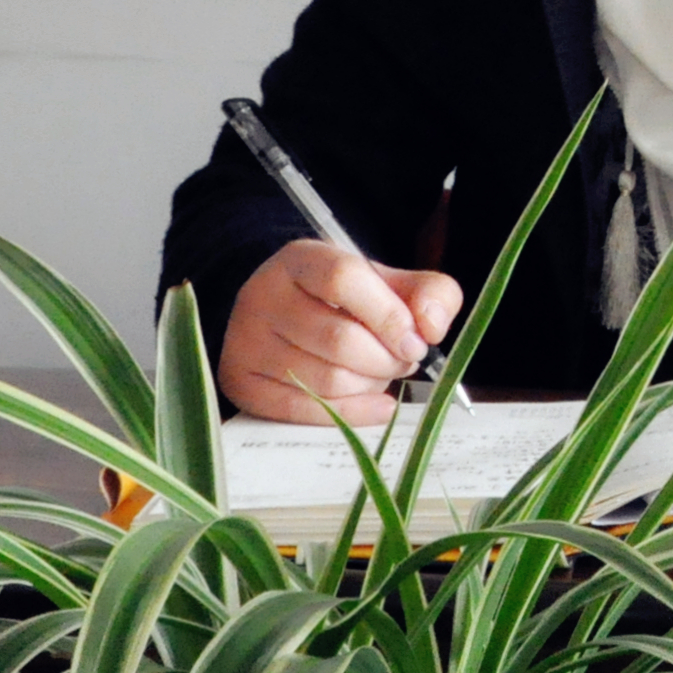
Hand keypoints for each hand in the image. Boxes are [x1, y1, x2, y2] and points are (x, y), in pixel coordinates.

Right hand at [220, 239, 465, 425]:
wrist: (286, 315)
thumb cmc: (347, 300)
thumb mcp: (390, 283)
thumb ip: (429, 294)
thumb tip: (432, 327)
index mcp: (301, 259)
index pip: (344, 280)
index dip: (389, 316)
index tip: (417, 342)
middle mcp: (262, 295)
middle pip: (338, 339)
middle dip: (386, 360)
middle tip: (405, 362)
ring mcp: (245, 341)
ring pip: (325, 379)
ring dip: (370, 385)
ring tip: (381, 374)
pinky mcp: (240, 382)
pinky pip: (304, 411)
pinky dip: (352, 413)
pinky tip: (377, 405)